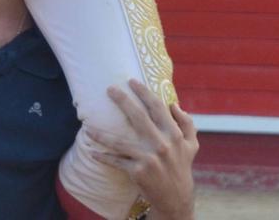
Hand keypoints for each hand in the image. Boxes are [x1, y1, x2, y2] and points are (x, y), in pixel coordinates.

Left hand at [86, 80, 197, 219]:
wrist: (177, 198)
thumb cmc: (181, 167)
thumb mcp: (191, 146)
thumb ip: (186, 124)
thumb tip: (175, 105)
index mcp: (174, 135)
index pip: (158, 108)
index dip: (144, 92)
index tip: (131, 81)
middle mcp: (162, 144)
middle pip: (138, 117)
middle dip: (122, 100)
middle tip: (109, 89)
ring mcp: (149, 158)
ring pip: (119, 142)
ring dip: (100, 134)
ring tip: (87, 126)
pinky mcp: (138, 171)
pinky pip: (116, 161)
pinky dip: (102, 157)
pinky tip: (91, 152)